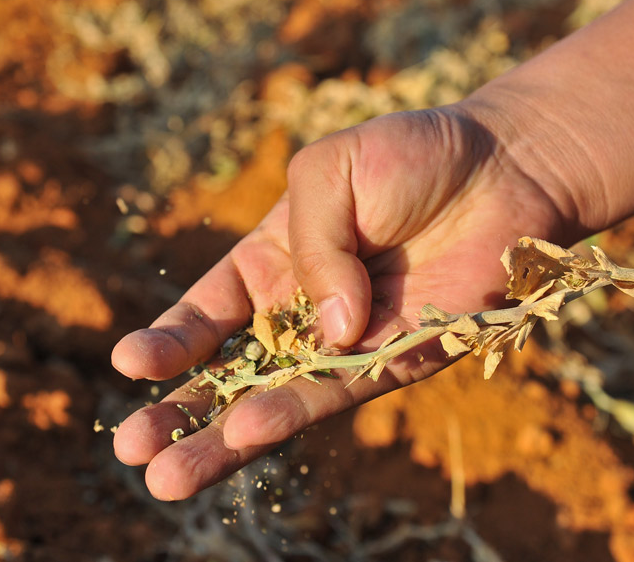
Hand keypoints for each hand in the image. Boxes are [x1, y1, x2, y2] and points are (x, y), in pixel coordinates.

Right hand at [111, 98, 579, 499]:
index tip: (129, 365)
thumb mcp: (330, 172)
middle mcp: (305, 308)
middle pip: (231, 369)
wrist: (504, 166)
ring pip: (275, 397)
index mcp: (276, 257)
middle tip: (130, 448)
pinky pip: (338, 392)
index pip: (211, 310)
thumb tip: (327, 330)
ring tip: (164, 478)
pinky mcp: (398, 359)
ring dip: (221, 438)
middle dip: (181, 409)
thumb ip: (312, 247)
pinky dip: (291, 413)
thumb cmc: (413, 155)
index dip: (170, 339)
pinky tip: (247, 433)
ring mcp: (349, 340)